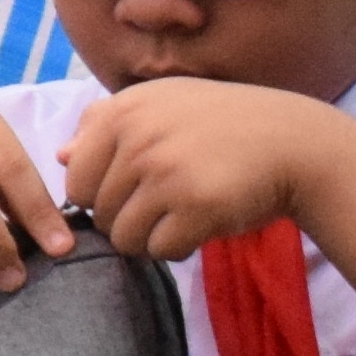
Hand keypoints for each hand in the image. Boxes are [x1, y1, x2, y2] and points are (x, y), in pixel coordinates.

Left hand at [56, 79, 353, 263]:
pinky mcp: (196, 206)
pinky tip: (200, 228)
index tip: (134, 195)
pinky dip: (178, 249)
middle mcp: (137, 138)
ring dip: (150, 239)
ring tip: (181, 218)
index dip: (100, 198)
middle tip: (165, 209)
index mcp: (121, 112)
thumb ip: (106, 126)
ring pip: (124, 238)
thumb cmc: (224, 127)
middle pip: (98, 214)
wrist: (295, 143)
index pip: (74, 182)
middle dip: (127, 221)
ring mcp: (165, 172)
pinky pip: (160, 250)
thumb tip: (59, 157)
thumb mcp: (164, 104)